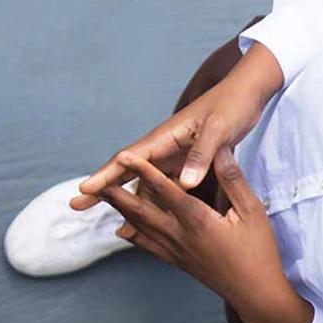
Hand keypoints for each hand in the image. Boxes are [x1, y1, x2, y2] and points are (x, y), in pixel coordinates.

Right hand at [71, 43, 283, 210]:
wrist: (247, 94)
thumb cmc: (231, 106)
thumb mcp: (218, 129)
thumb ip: (201, 156)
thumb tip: (184, 185)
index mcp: (165, 136)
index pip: (128, 158)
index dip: (106, 175)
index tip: (85, 189)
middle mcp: (163, 147)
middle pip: (125, 171)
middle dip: (101, 188)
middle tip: (75, 205)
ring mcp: (173, 156)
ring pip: (144, 183)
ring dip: (128, 202)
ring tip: (117, 228)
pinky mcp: (186, 163)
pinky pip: (165, 186)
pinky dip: (155, 203)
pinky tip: (153, 219)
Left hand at [99, 150, 311, 322]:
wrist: (255, 293)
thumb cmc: (258, 252)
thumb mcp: (252, 211)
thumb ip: (232, 180)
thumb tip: (220, 151)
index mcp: (197, 220)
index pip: (163, 190)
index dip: (142, 171)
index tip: (124, 157)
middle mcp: (179, 236)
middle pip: (139, 210)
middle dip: (116, 193)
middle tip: (93, 179)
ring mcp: (175, 251)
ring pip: (139, 228)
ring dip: (120, 211)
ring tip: (103, 196)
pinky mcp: (176, 261)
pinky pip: (148, 245)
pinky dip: (133, 233)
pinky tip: (124, 227)